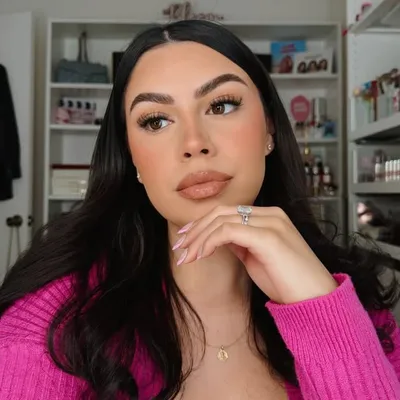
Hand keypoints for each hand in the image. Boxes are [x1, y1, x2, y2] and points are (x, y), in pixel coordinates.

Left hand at [172, 205, 336, 304]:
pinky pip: (228, 231)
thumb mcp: (257, 257)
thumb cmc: (287, 282)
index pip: (227, 212)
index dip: (203, 224)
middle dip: (196, 229)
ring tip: (185, 256)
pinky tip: (200, 255)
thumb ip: (240, 243)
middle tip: (179, 248)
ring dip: (198, 238)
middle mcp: (270, 214)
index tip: (186, 240)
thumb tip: (217, 238)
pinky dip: (209, 242)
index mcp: (269, 216)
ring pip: (222, 220)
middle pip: (221, 212)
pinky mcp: (268, 236)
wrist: (315, 299)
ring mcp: (270, 222)